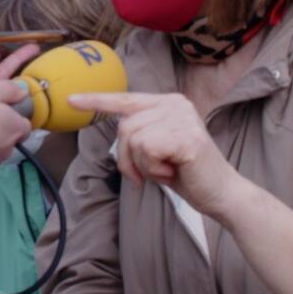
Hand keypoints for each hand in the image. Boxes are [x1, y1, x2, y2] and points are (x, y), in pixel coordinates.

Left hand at [70, 92, 240, 217]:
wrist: (221, 194)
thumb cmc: (188, 174)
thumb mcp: (159, 148)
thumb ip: (141, 134)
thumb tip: (118, 130)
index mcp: (168, 103)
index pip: (126, 100)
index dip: (97, 101)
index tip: (70, 100)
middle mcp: (176, 104)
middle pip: (124, 126)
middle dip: (127, 158)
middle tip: (147, 174)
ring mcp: (182, 118)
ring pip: (133, 139)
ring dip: (142, 165)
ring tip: (166, 170)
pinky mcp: (186, 136)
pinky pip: (147, 150)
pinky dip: (153, 169)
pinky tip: (173, 172)